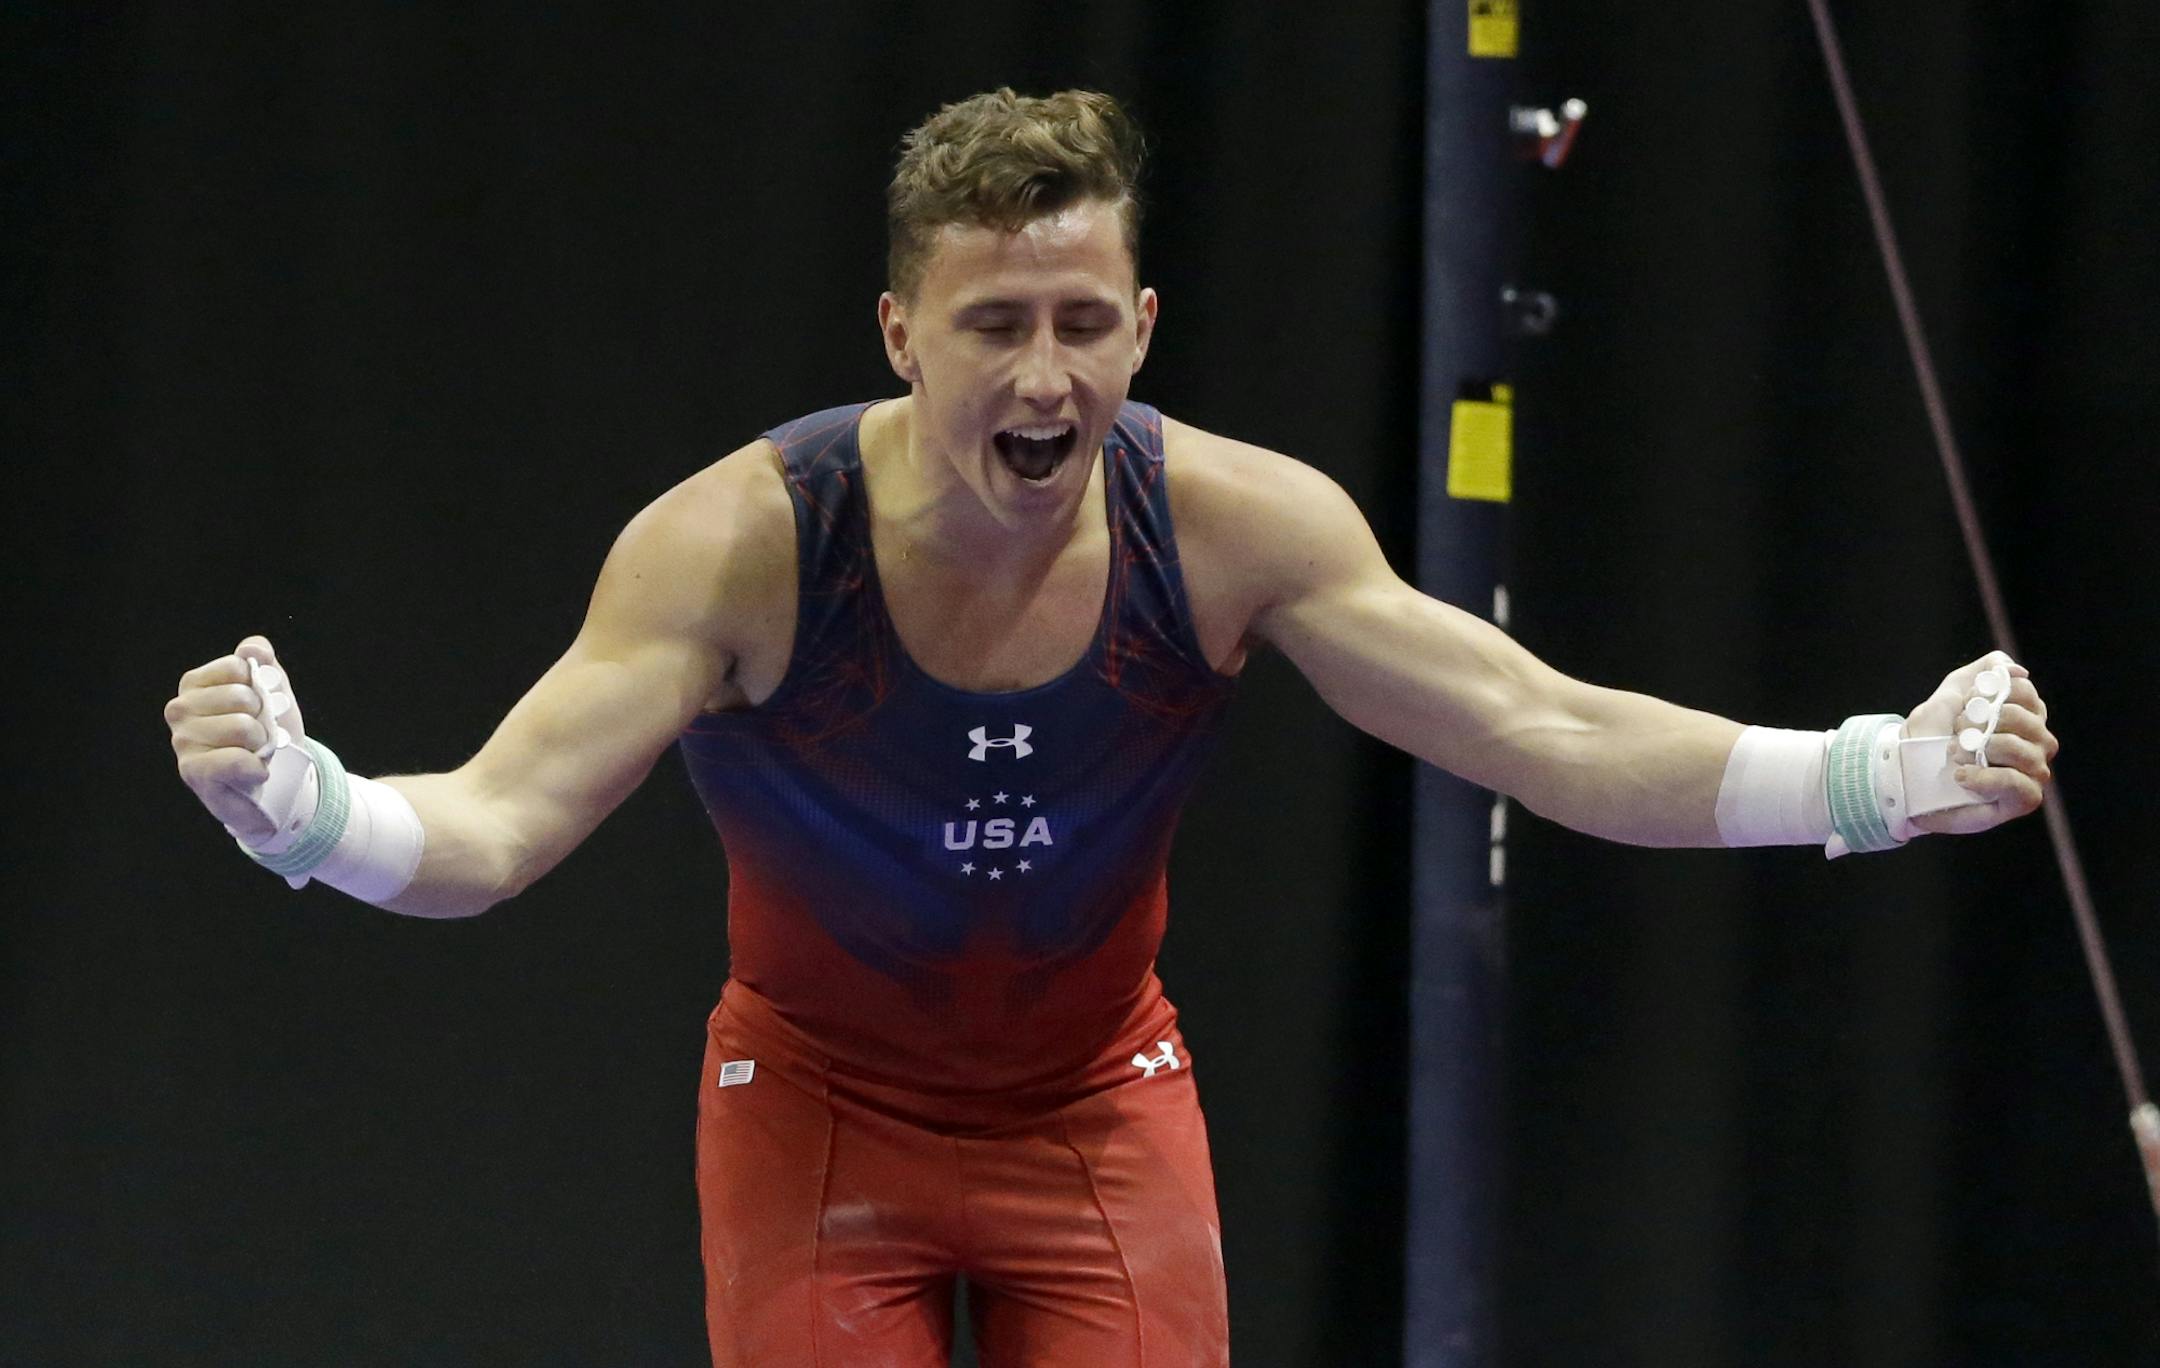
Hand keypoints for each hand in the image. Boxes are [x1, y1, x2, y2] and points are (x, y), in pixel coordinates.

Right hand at [165, 636, 308, 841]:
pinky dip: (257, 769)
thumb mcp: (273, 692)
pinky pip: (236, 760)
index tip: (261, 707)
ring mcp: (182, 740)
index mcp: (196, 684)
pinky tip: (253, 774)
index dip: (263, 687)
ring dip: (262, 745)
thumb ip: (264, 664)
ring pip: (242, 727)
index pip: (238, 666)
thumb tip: (253, 648)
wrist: (275, 783)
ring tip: (254, 754)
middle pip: (242, 696)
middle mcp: (180, 708)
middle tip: (260, 736)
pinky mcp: (191, 771)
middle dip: (264, 719)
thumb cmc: (269, 733)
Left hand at [1903, 650, 2056, 835]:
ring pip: (2025, 752)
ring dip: (1984, 750)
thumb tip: (2017, 670)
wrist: (1905, 775)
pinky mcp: (2022, 799)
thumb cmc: (1930, 736)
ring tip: (1955, 754)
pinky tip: (1961, 776)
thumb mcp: (1950, 695)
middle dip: (1984, 723)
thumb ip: (1982, 672)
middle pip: (2027, 721)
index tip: (1965, 704)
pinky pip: (2021, 785)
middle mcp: (2034, 742)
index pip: (2025, 693)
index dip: (1991, 694)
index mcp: (2022, 714)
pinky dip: (1987, 779)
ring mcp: (2031, 771)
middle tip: (1957, 732)